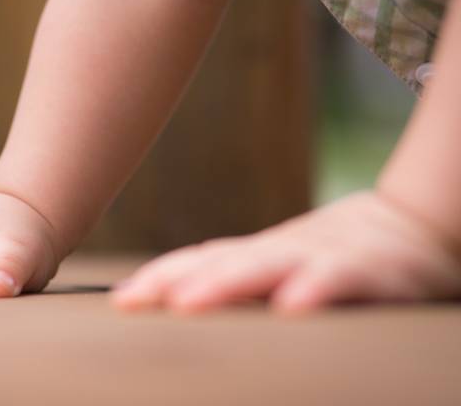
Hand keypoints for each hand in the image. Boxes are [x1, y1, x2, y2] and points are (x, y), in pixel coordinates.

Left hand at [112, 191, 460, 312]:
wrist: (412, 227)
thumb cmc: (337, 258)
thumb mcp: (284, 267)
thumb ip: (242, 280)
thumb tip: (181, 298)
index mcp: (259, 255)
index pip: (200, 261)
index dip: (160, 277)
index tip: (121, 299)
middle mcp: (282, 251)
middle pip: (220, 262)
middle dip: (174, 280)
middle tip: (132, 300)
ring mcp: (322, 256)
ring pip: (268, 267)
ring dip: (225, 283)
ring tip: (186, 303)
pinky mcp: (368, 270)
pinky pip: (340, 279)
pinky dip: (316, 289)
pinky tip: (291, 306)